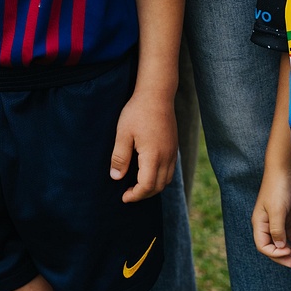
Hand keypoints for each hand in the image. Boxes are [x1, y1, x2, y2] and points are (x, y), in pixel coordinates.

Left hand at [111, 84, 176, 202]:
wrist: (157, 94)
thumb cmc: (137, 112)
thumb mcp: (123, 134)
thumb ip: (120, 157)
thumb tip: (116, 177)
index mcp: (153, 156)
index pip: (147, 186)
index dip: (135, 195)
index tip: (123, 197)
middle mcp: (167, 157)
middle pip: (159, 186)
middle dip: (143, 194)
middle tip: (128, 193)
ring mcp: (172, 151)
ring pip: (167, 179)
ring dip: (153, 187)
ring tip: (137, 185)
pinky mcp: (174, 146)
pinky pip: (170, 170)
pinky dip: (160, 177)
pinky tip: (147, 171)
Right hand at [251, 167, 290, 267]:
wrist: (284, 169)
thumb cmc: (278, 188)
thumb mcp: (277, 210)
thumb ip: (277, 230)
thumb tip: (279, 247)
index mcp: (259, 222)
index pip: (263, 246)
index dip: (274, 253)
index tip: (288, 252)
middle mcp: (266, 223)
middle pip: (271, 246)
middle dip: (282, 256)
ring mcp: (275, 219)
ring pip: (281, 241)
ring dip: (289, 250)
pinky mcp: (285, 215)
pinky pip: (288, 233)